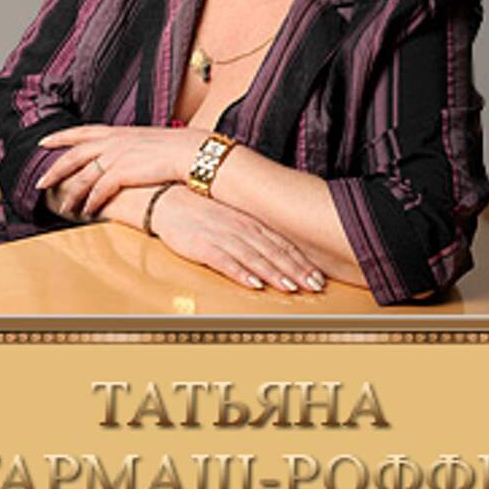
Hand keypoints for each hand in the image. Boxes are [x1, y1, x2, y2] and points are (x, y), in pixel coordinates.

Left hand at [35, 124, 202, 215]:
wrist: (190, 151)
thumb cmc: (175, 147)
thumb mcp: (147, 140)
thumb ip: (131, 145)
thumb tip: (126, 154)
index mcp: (118, 132)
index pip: (81, 131)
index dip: (61, 136)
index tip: (44, 141)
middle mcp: (112, 142)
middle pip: (73, 155)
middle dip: (55, 170)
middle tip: (40, 183)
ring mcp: (116, 156)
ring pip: (82, 177)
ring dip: (71, 194)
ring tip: (63, 207)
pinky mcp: (122, 173)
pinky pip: (99, 191)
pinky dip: (91, 203)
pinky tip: (87, 212)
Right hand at [149, 184, 325, 293]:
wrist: (168, 200)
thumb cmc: (203, 212)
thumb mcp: (234, 218)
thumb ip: (255, 233)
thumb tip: (280, 252)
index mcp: (251, 222)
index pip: (283, 244)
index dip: (303, 262)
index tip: (320, 277)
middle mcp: (241, 228)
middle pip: (274, 252)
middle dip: (297, 271)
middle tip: (315, 286)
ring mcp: (222, 236)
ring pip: (255, 258)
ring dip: (274, 273)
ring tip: (292, 288)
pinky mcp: (203, 245)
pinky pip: (225, 261)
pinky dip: (241, 273)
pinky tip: (254, 284)